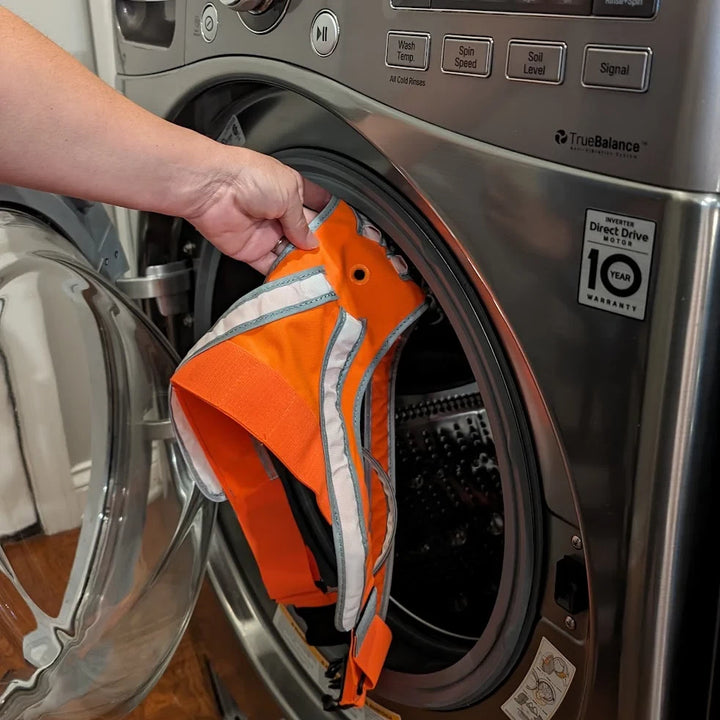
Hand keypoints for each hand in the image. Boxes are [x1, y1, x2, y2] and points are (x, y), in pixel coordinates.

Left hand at [182, 146, 329, 272]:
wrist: (213, 188)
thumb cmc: (251, 178)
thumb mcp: (288, 193)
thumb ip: (302, 222)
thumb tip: (312, 242)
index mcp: (291, 190)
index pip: (316, 203)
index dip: (330, 215)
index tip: (345, 229)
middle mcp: (279, 212)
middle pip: (305, 233)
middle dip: (320, 244)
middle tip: (338, 258)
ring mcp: (266, 233)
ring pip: (290, 252)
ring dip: (303, 262)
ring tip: (323, 273)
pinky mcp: (251, 251)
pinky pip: (270, 266)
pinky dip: (283, 274)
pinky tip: (299, 280)